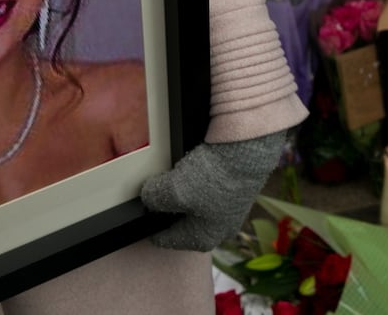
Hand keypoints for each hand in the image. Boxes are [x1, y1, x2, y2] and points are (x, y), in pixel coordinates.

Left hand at [141, 129, 286, 251]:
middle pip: (181, 220)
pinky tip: (194, 163)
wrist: (248, 148)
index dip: (149, 224)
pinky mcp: (235, 187)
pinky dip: (199, 177)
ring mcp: (229, 208)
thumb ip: (153, 197)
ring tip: (176, 172)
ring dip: (183, 188)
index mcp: (204, 239)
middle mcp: (219, 228)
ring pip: (195, 202)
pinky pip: (208, 186)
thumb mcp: (173, 190)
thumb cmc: (215, 177)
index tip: (139, 210)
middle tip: (156, 188)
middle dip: (167, 205)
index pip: (165, 239)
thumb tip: (148, 196)